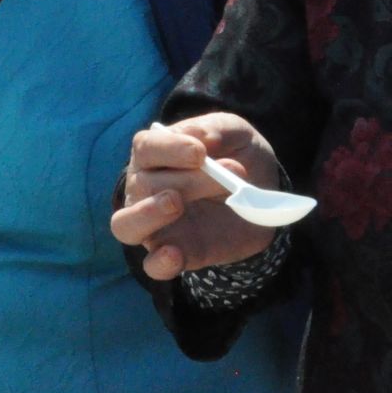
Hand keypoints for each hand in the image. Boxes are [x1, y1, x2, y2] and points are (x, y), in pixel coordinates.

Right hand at [111, 113, 284, 280]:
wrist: (266, 199)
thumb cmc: (239, 158)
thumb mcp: (237, 134)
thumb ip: (217, 128)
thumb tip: (198, 137)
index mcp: (154, 155)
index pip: (145, 147)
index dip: (168, 148)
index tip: (200, 152)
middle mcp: (145, 189)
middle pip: (145, 184)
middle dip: (187, 180)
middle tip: (227, 178)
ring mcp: (155, 225)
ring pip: (126, 224)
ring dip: (148, 213)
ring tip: (176, 203)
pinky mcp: (176, 253)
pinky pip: (153, 265)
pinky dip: (159, 262)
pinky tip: (174, 254)